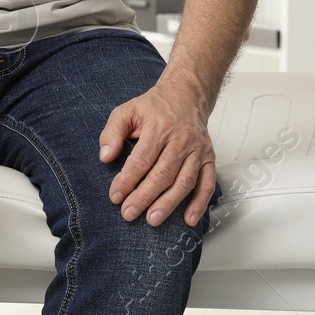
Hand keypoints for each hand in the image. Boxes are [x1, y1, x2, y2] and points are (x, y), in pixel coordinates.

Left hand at [99, 80, 216, 226]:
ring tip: (152, 219)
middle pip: (162, 173)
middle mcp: (181, 139)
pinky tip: (189, 219)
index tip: (115, 195)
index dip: (127, 180)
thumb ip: (112, 132)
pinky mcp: (208, 158)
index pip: (142, 159)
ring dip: (168, 203)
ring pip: (184, 181)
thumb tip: (106, 156)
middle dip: (144, 197)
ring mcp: (197, 150)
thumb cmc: (155, 106)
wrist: (186, 94)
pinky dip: (200, 203)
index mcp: (159, 126)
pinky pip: (207, 183)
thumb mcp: (127, 110)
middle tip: (128, 213)